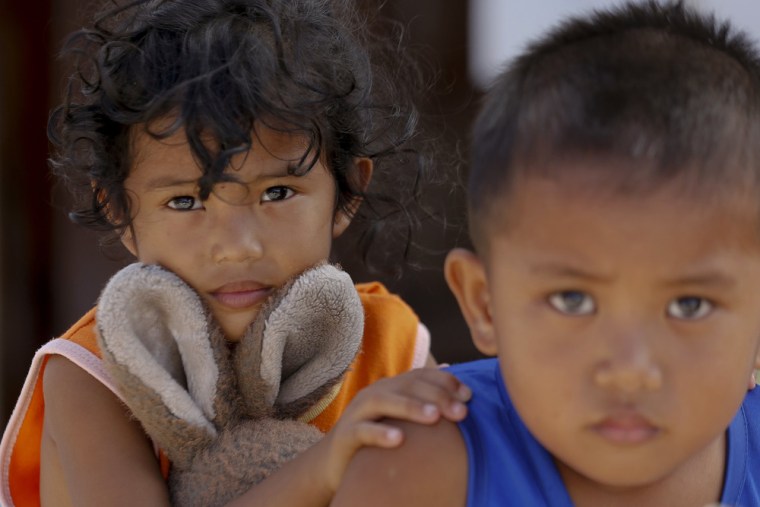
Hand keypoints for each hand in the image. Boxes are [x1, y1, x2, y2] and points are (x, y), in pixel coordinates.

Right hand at [316, 368, 470, 493]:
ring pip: (384, 402)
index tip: (469, 395)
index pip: (420, 376)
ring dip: (410, 407)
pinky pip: (362, 431)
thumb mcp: (400, 414)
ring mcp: (358, 412)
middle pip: (406, 385)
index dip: (445, 381)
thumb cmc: (377, 434)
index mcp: (391, 387)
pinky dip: (379, 433)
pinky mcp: (345, 435)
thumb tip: (449, 367)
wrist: (336, 460)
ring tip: (434, 417)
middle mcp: (375, 393)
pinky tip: (398, 439)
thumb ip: (422, 394)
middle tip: (461, 411)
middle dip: (436, 396)